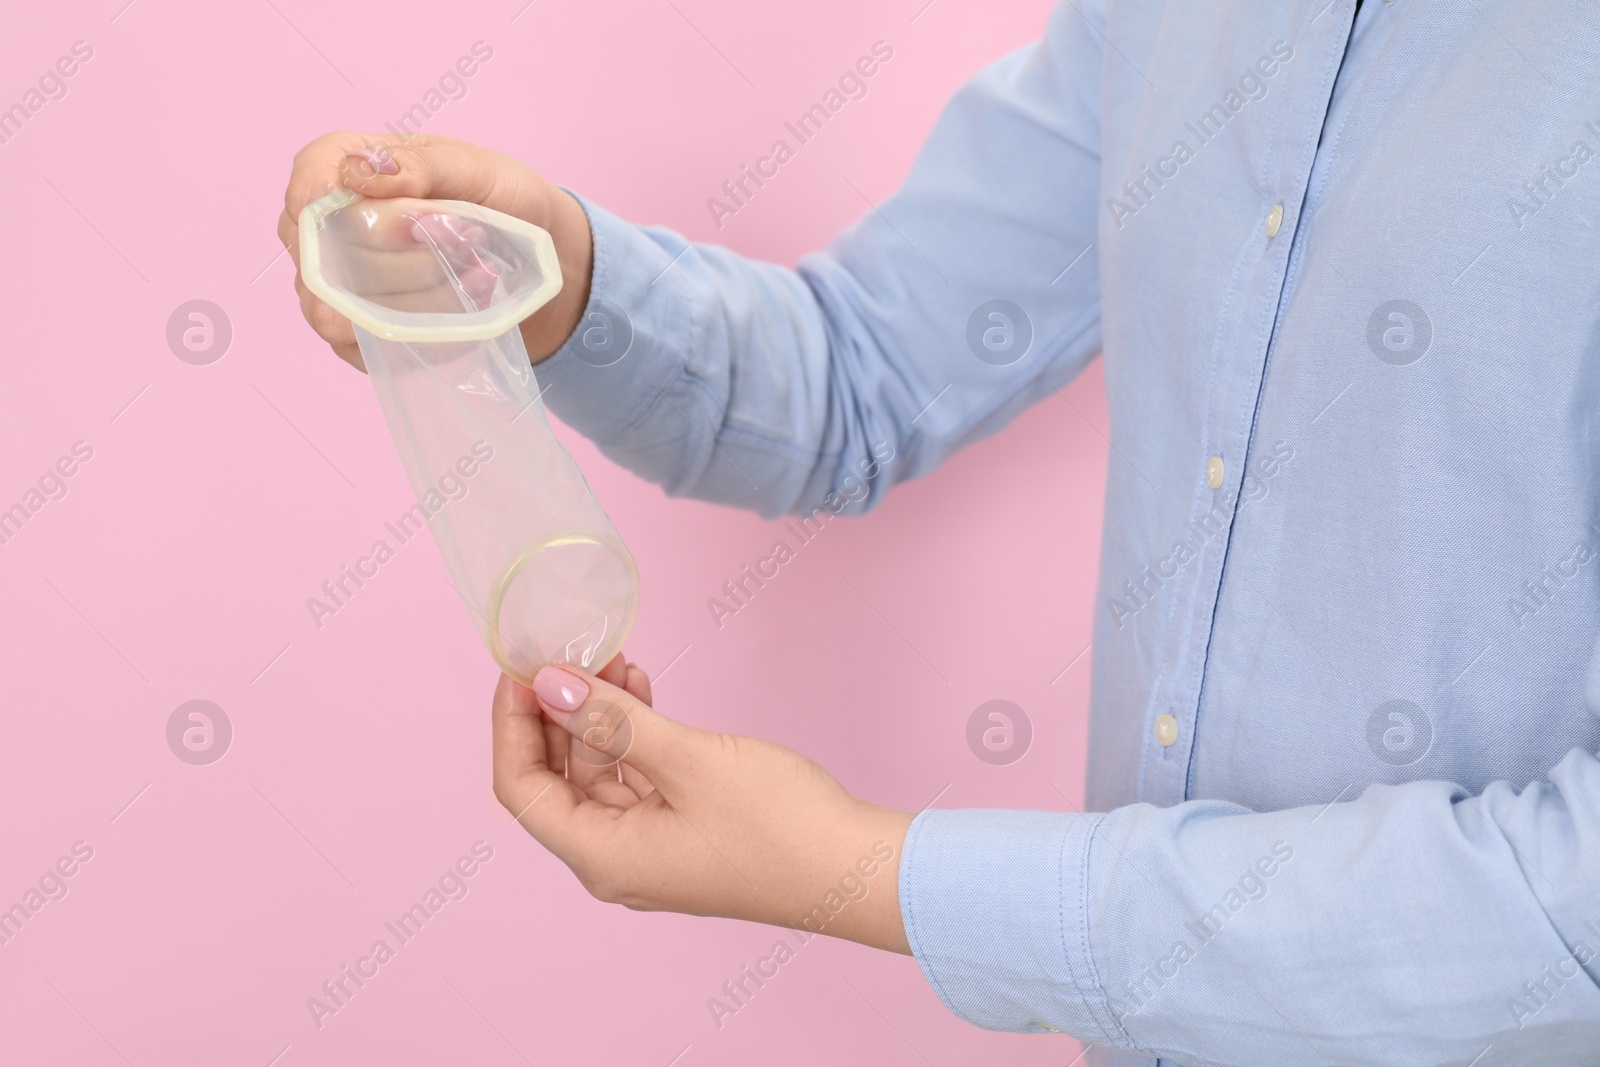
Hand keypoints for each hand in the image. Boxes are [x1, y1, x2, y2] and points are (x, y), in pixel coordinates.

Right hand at [278, 131, 592, 370]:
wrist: (534, 257)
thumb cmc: (495, 197)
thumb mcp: (473, 168)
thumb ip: (419, 166)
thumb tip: (357, 173)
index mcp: (339, 168)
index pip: (308, 188)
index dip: (345, 208)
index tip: (414, 219)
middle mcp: (322, 231)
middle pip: (329, 255)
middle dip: (410, 253)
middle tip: (468, 237)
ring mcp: (334, 289)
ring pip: (349, 307)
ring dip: (426, 291)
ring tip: (479, 267)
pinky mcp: (358, 337)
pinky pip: (376, 344)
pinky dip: (433, 326)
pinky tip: (472, 298)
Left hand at [491, 655, 912, 952]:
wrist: (856, 870)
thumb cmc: (778, 825)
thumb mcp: (687, 760)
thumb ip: (612, 721)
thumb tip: (549, 684)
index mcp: (601, 856)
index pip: (522, 788)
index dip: (511, 723)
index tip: (520, 666)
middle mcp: (616, 860)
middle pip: (555, 779)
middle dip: (554, 711)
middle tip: (563, 650)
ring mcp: (651, 850)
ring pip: (598, 774)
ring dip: (597, 716)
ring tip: (610, 658)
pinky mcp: (683, 833)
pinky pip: (637, 779)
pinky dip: (631, 735)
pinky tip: (639, 689)